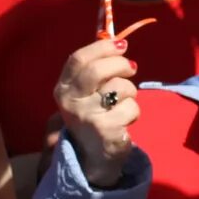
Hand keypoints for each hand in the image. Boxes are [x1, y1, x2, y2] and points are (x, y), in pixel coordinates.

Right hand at [54, 40, 140, 188]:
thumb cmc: (93, 115)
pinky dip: (134, 112)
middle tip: (131, 68)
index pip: (78, 59)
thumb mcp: (86, 92)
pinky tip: (125, 121)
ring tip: (123, 103)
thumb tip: (118, 41)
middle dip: (121, 64)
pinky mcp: (106, 130)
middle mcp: (71, 102)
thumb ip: (96, 69)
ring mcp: (88, 117)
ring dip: (130, 92)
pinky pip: (131, 107)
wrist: (92, 157)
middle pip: (98, 70)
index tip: (122, 45)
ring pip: (121, 88)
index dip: (103, 47)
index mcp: (64, 88)